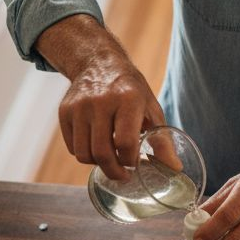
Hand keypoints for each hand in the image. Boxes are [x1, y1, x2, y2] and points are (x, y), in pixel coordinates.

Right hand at [36, 15, 163, 180]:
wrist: (99, 63)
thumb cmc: (131, 90)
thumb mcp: (151, 109)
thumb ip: (162, 140)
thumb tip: (175, 168)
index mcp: (128, 99)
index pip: (126, 143)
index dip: (131, 161)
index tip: (135, 164)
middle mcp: (100, 102)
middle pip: (102, 153)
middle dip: (114, 172)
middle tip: (122, 175)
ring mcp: (79, 106)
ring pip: (83, 154)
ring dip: (98, 164)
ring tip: (110, 158)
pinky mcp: (64, 112)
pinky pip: (72, 147)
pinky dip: (85, 153)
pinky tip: (97, 146)